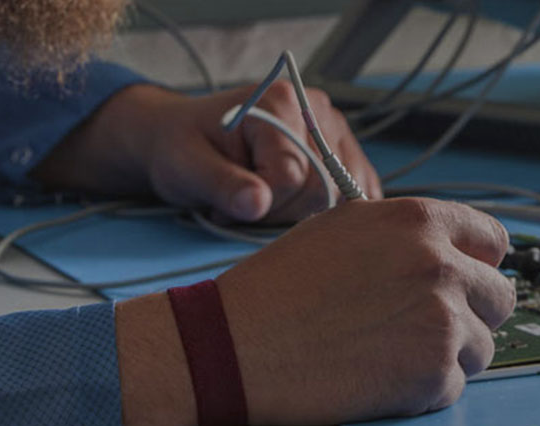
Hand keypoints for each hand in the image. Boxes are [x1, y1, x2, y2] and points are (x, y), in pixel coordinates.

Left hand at [33, 83, 383, 223]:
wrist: (185, 136)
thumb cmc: (182, 148)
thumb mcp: (187, 167)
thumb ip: (222, 184)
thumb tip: (257, 203)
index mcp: (278, 102)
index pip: (290, 176)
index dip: (258, 204)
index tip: (224, 203)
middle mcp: (316, 107)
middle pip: (320, 188)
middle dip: (278, 209)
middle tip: (241, 201)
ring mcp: (335, 126)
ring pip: (339, 195)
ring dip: (298, 210)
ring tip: (260, 196)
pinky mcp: (345, 147)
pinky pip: (356, 189)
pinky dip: (330, 207)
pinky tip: (297, 203)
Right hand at [113, 198, 513, 425]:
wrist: (235, 345)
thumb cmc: (277, 288)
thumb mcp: (343, 225)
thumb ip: (405, 231)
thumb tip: (448, 245)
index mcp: (418, 222)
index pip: (493, 240)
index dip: (479, 262)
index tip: (468, 279)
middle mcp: (440, 265)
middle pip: (500, 296)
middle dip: (471, 312)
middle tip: (428, 324)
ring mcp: (442, 321)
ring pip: (483, 345)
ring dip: (448, 354)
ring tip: (392, 350)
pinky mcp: (433, 374)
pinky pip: (455, 386)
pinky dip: (425, 389)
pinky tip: (381, 375)